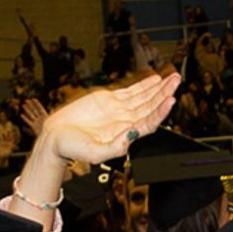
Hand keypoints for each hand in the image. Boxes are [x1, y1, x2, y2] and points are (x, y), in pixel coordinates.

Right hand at [20, 98, 49, 133]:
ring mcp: (36, 122)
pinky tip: (21, 115)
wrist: (49, 137)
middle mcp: (40, 118)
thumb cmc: (52, 129)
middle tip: (26, 100)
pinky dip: (25, 118)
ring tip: (23, 105)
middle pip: (34, 110)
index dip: (37, 104)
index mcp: (45, 116)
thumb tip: (52, 108)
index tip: (33, 99)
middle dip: (30, 105)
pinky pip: (28, 122)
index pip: (40, 108)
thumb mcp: (52, 121)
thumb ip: (51, 115)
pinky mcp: (33, 127)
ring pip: (31, 115)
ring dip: (27, 110)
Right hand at [36, 73, 181, 164]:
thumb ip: (115, 147)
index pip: (150, 122)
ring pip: (144, 97)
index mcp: (126, 136)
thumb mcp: (94, 153)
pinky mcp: (109, 100)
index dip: (161, 111)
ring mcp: (119, 110)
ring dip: (159, 87)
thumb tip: (132, 135)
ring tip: (173, 78)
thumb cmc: (73, 149)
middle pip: (151, 107)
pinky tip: (155, 79)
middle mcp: (126, 122)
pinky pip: (131, 91)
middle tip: (177, 81)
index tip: (170, 100)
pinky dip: (144, 85)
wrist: (55, 138)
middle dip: (165, 93)